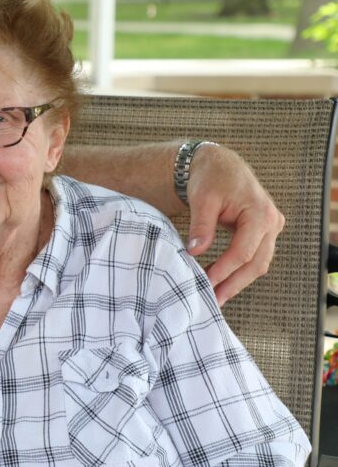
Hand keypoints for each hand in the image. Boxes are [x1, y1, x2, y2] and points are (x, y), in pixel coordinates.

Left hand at [184, 144, 284, 304]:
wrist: (219, 165)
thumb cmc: (211, 179)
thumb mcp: (202, 199)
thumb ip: (201, 226)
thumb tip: (195, 252)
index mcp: (260, 214)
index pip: (243, 252)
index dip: (224, 270)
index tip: (205, 282)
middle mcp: (272, 223)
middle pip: (256, 263)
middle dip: (233, 284)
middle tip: (212, 301)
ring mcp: (271, 228)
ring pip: (258, 264)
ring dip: (237, 281)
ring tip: (215, 297)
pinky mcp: (264, 232)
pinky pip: (254, 257)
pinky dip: (238, 270)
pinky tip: (221, 282)